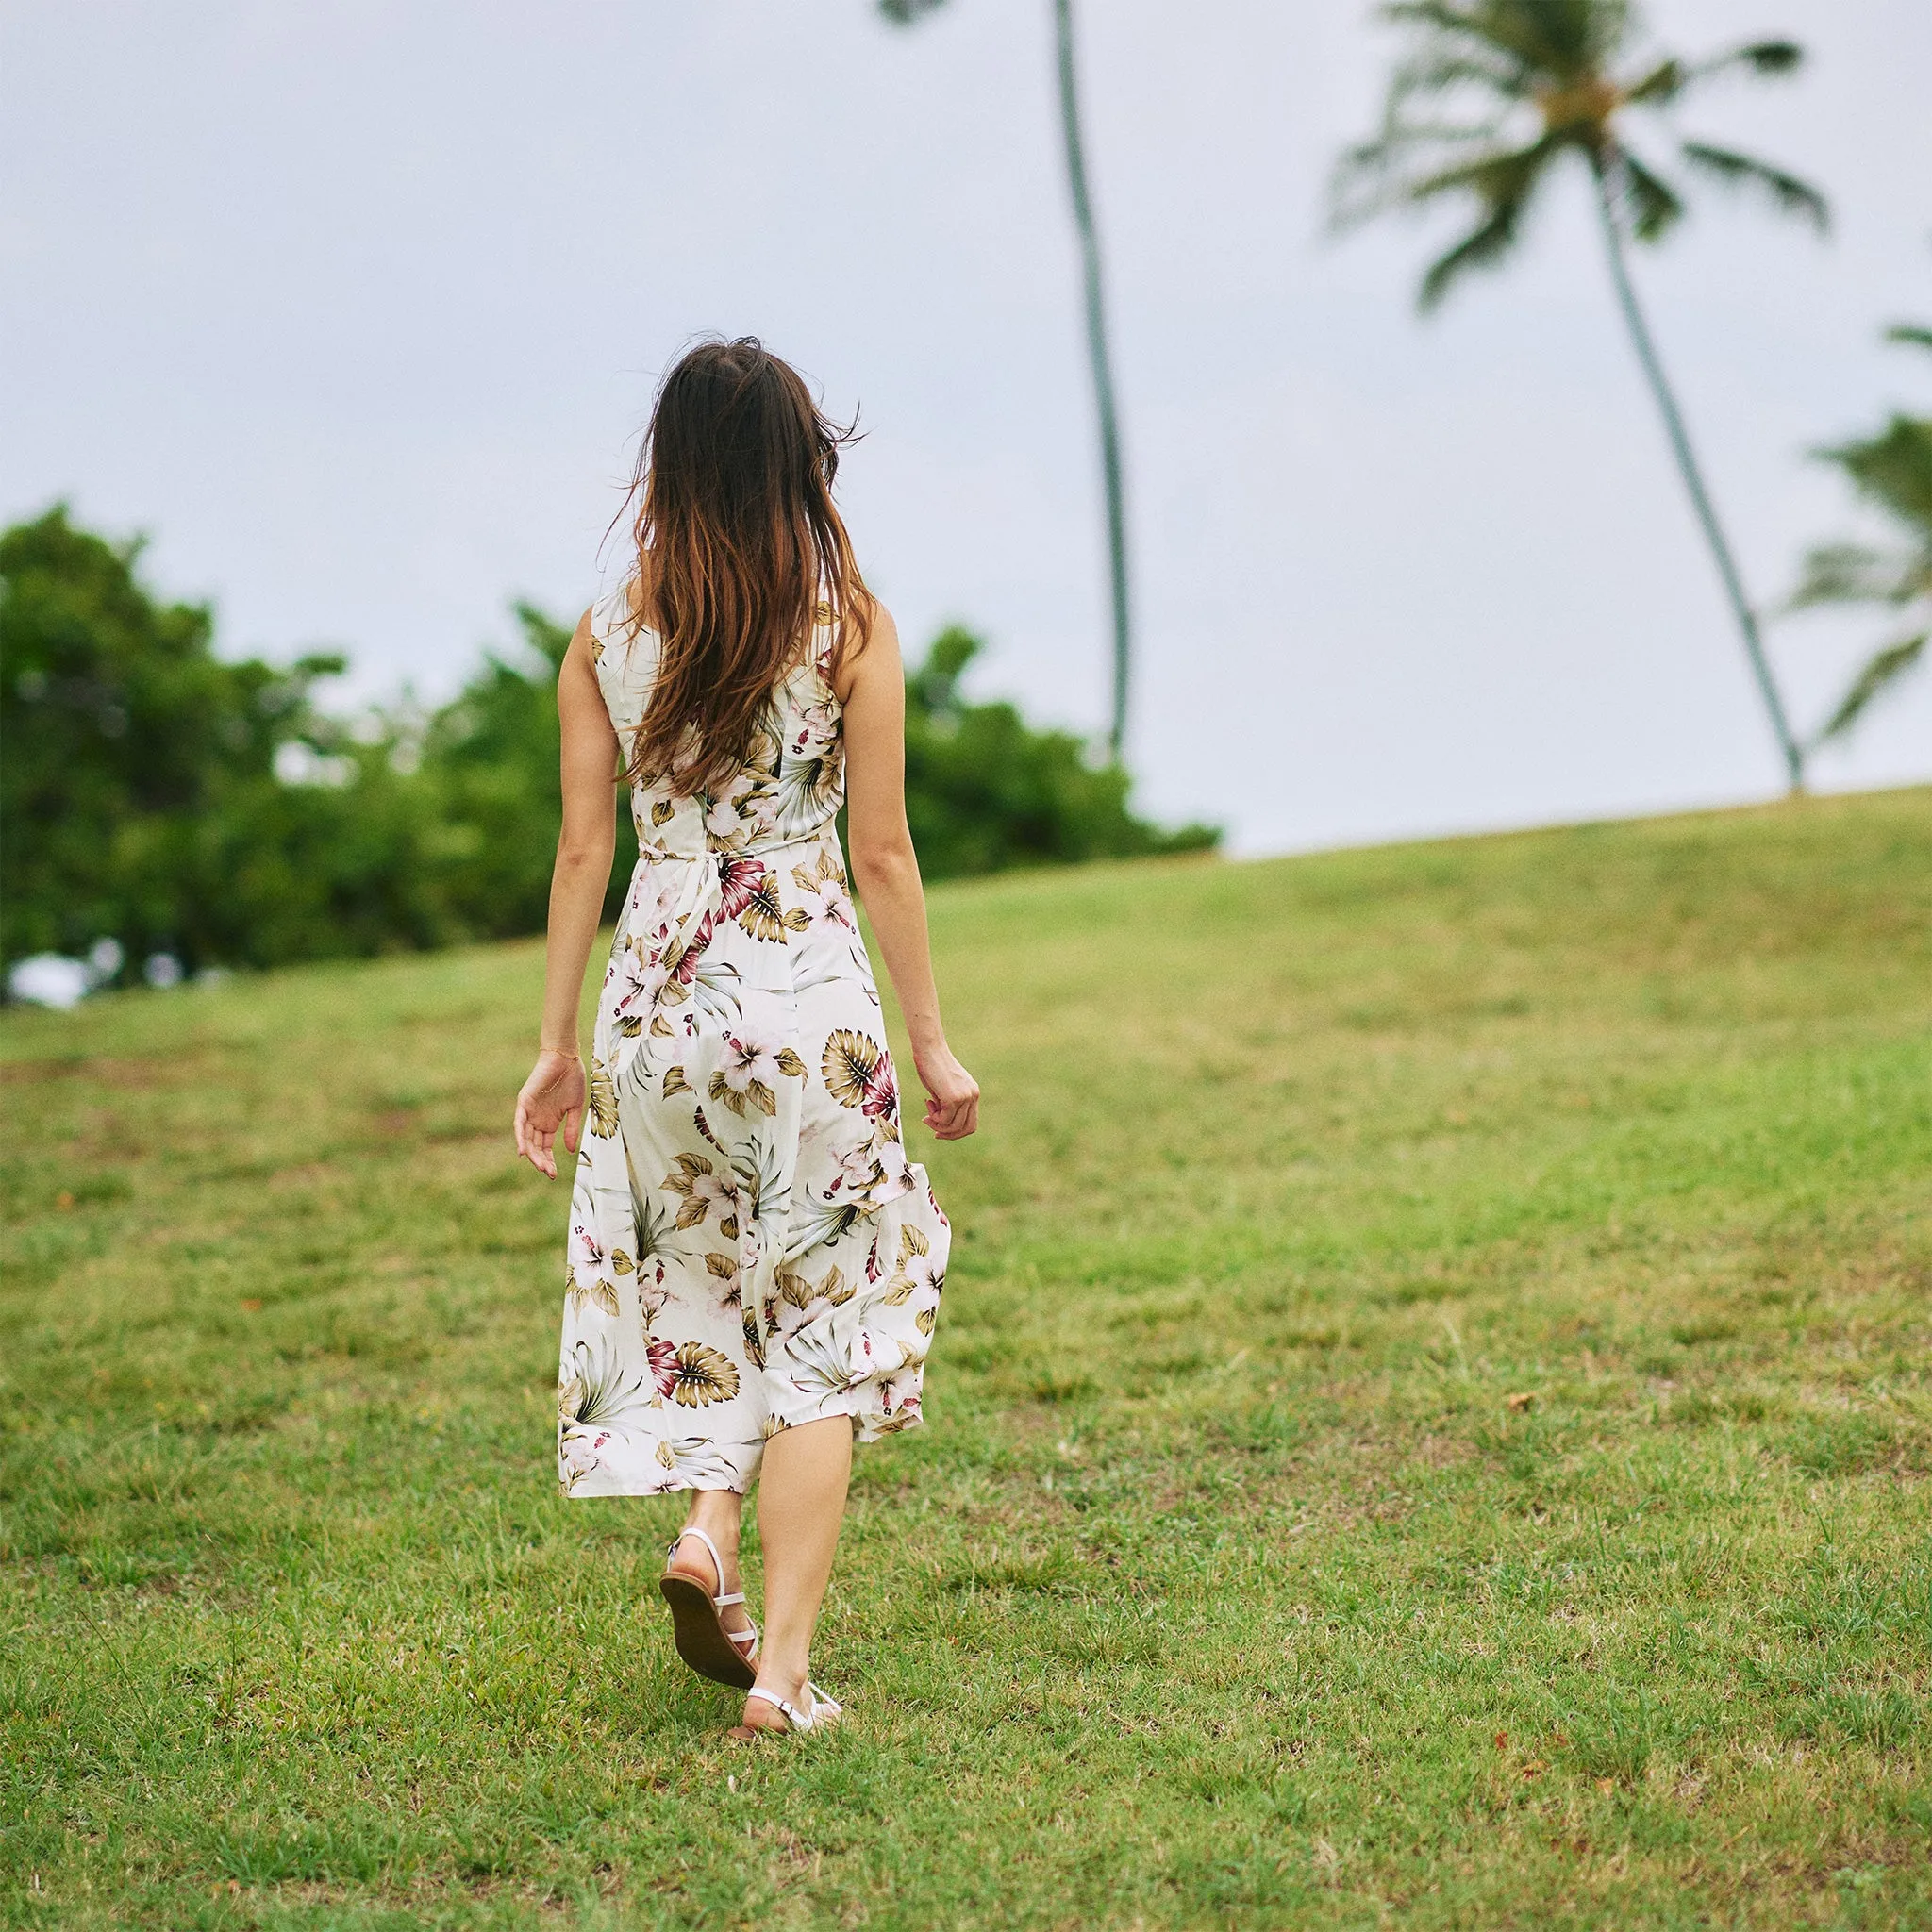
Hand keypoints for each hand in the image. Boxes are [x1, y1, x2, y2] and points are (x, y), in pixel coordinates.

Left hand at [514, 1049, 586, 1178]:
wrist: (566, 1059)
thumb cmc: (572, 1080)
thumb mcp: (575, 1109)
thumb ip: (572, 1129)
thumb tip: (569, 1150)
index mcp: (550, 1122)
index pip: (545, 1147)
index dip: (549, 1160)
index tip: (553, 1174)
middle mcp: (537, 1120)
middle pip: (535, 1146)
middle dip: (542, 1161)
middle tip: (548, 1173)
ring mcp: (530, 1112)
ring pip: (527, 1138)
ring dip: (532, 1153)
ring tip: (540, 1166)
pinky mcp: (524, 1103)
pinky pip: (519, 1123)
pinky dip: (520, 1137)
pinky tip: (522, 1151)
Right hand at [911, 1040, 978, 1140]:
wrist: (929, 1049)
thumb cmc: (932, 1066)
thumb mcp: (944, 1088)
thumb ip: (948, 1105)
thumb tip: (942, 1123)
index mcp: (973, 1093)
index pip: (971, 1123)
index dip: (956, 1132)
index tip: (939, 1130)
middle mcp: (973, 1096)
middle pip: (967, 1129)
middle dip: (948, 1133)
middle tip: (930, 1125)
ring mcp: (965, 1097)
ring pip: (954, 1127)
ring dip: (937, 1124)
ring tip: (927, 1112)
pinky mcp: (954, 1098)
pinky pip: (944, 1120)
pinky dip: (934, 1118)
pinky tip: (928, 1102)